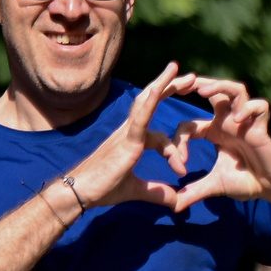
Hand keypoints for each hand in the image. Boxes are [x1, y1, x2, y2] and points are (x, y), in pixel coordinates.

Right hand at [65, 62, 194, 210]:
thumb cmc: (102, 189)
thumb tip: (177, 202)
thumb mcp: (137, 191)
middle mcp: (129, 131)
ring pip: (146, 102)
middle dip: (170, 88)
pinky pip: (139, 118)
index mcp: (132, 140)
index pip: (159, 134)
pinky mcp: (126, 140)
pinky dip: (149, 103)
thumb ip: (157, 193)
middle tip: (190, 77)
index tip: (182, 170)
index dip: (174, 150)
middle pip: (152, 102)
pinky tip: (158, 89)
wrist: (80, 192)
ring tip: (177, 69)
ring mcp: (127, 133)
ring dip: (163, 84)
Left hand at [161, 75, 270, 211]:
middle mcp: (229, 122)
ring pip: (235, 90)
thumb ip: (194, 192)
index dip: (179, 141)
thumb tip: (173, 206)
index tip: (180, 164)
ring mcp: (246, 122)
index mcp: (214, 132)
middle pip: (214, 91)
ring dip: (219, 86)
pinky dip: (250, 108)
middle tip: (181, 84)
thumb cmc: (245, 182)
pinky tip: (239, 119)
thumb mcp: (215, 185)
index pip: (189, 125)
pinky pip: (259, 107)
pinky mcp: (261, 127)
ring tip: (202, 92)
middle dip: (197, 84)